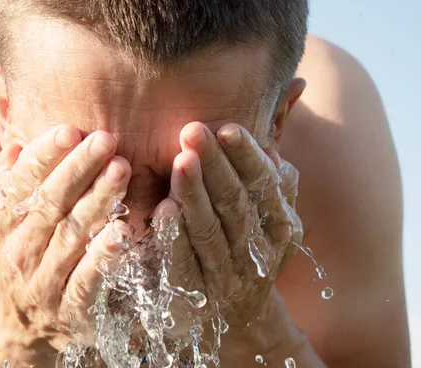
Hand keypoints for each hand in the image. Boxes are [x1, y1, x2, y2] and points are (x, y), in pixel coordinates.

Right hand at [0, 126, 131, 364]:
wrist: (19, 324)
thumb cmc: (18, 252)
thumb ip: (2, 178)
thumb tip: (12, 139)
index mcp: (0, 220)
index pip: (21, 182)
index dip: (44, 155)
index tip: (70, 130)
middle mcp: (18, 248)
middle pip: (49, 203)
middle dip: (78, 169)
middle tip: (106, 139)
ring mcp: (43, 280)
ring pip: (71, 236)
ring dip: (97, 202)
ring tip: (121, 170)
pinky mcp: (70, 307)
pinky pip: (86, 280)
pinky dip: (102, 257)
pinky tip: (122, 232)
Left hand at [154, 122, 301, 328]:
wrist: (238, 316)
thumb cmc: (245, 247)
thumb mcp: (268, 217)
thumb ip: (270, 182)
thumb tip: (270, 146)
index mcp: (280, 227)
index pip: (265, 186)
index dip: (247, 158)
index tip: (228, 128)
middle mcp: (258, 253)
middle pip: (235, 205)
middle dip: (214, 166)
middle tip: (193, 131)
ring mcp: (228, 278)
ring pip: (210, 232)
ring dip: (195, 195)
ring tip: (181, 162)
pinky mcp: (197, 297)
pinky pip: (185, 265)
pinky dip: (175, 237)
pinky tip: (164, 209)